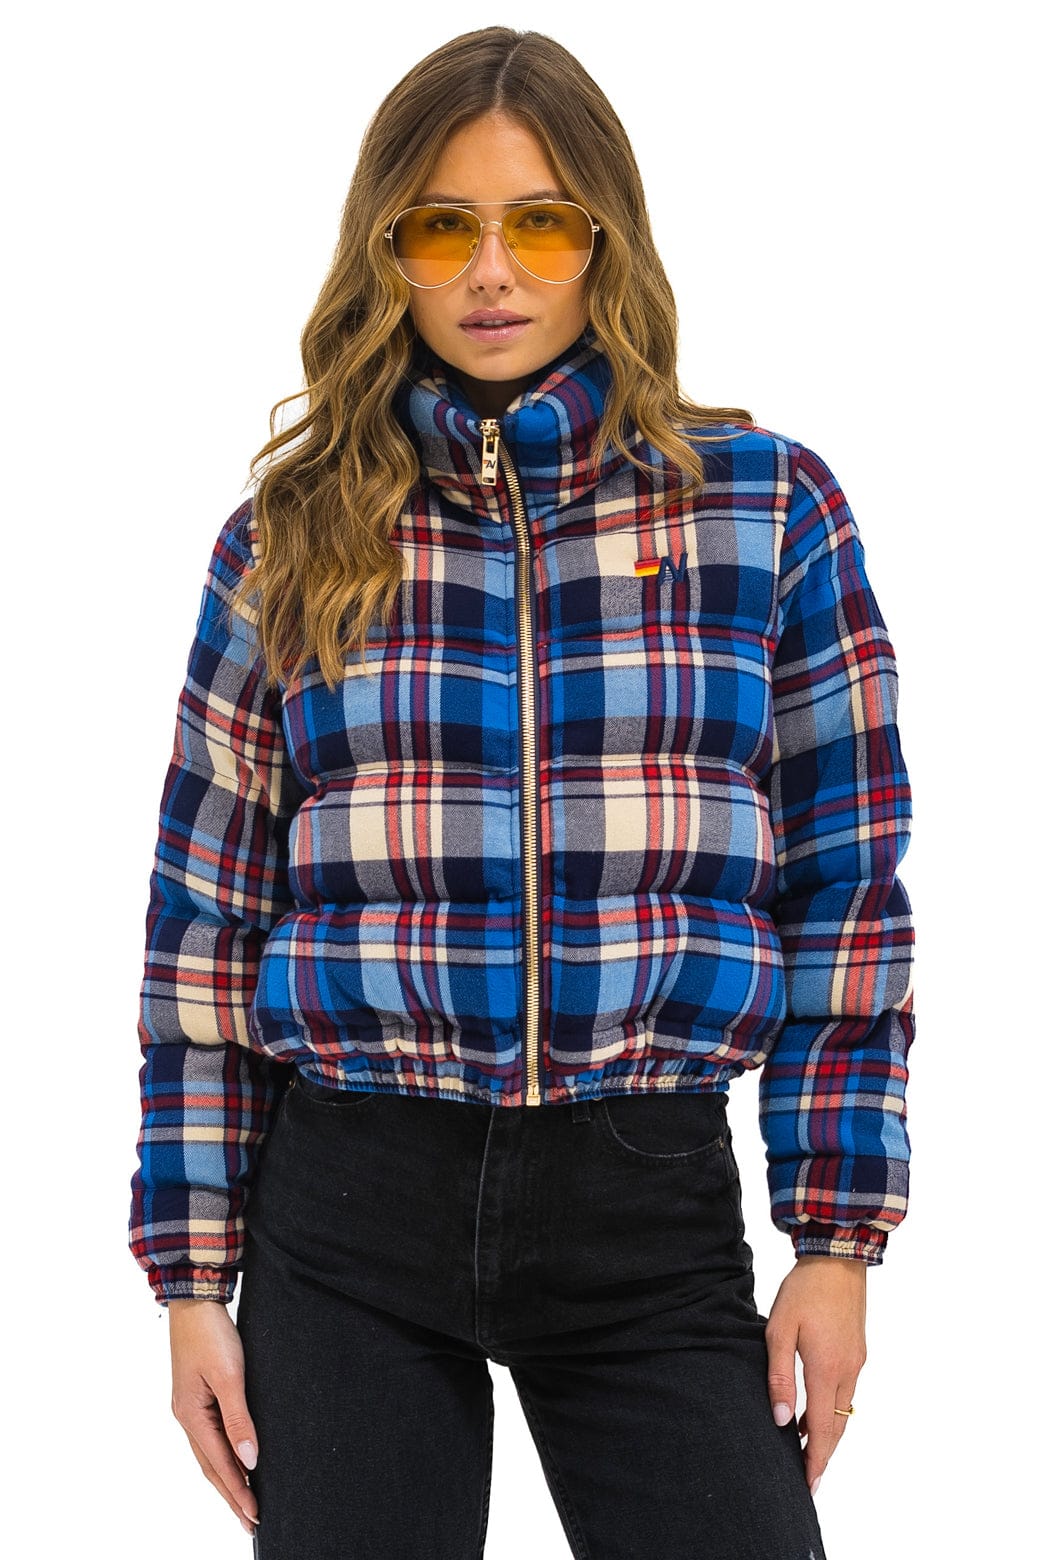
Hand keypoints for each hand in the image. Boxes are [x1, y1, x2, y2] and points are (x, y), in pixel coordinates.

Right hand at [168, 1298, 259, 1535]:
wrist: (195, 1301)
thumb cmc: (211, 1333)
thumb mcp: (230, 1375)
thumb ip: (239, 1419)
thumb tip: (249, 1459)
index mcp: (191, 1415)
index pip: (219, 1464)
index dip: (238, 1491)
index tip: (254, 1515)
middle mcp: (187, 1417)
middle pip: (211, 1466)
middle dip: (231, 1495)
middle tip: (250, 1522)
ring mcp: (190, 1407)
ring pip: (209, 1454)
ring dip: (227, 1479)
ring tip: (244, 1501)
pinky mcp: (197, 1396)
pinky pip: (210, 1437)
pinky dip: (222, 1456)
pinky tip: (233, 1460)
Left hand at [764, 1254, 866, 1495]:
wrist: (837, 1259)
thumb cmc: (804, 1291)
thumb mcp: (780, 1330)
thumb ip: (780, 1376)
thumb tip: (783, 1420)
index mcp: (827, 1369)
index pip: (824, 1429)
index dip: (816, 1460)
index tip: (808, 1485)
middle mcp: (848, 1371)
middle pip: (838, 1426)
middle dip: (823, 1455)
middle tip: (808, 1479)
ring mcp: (856, 1362)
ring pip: (843, 1410)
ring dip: (827, 1432)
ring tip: (805, 1449)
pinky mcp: (857, 1352)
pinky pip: (845, 1391)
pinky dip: (832, 1409)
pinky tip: (813, 1412)